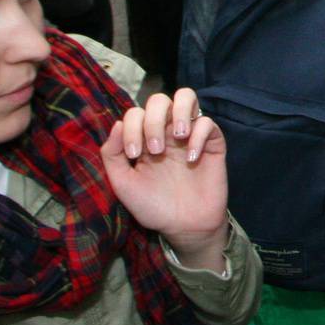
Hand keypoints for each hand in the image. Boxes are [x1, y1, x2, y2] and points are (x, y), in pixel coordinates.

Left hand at [101, 89, 228, 269]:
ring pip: (187, 97)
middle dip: (154, 120)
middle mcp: (166, 131)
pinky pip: (208, 123)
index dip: (132, 127)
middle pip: (159, 100)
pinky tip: (192, 158)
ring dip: (179, 111)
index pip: (135, 113)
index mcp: (144, 138)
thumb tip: (117, 124)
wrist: (183, 227)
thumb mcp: (123, 184)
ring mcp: (190, 135)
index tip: (134, 154)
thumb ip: (112, 155)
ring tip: (178, 136)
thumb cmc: (152, 206)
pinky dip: (199, 135)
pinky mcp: (212, 143)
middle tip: (155, 150)